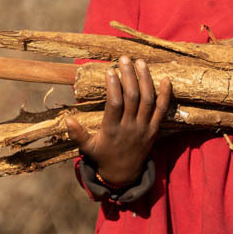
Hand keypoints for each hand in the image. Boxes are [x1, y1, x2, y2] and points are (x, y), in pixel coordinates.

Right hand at [65, 56, 172, 184]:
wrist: (124, 175)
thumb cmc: (103, 157)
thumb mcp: (87, 148)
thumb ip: (77, 133)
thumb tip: (66, 118)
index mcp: (111, 130)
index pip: (114, 104)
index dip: (113, 86)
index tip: (110, 70)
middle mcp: (129, 127)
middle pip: (132, 97)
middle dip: (129, 76)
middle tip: (124, 58)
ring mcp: (144, 128)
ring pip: (148, 100)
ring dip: (145, 79)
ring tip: (140, 62)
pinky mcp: (154, 129)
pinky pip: (162, 110)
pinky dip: (165, 94)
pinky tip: (165, 79)